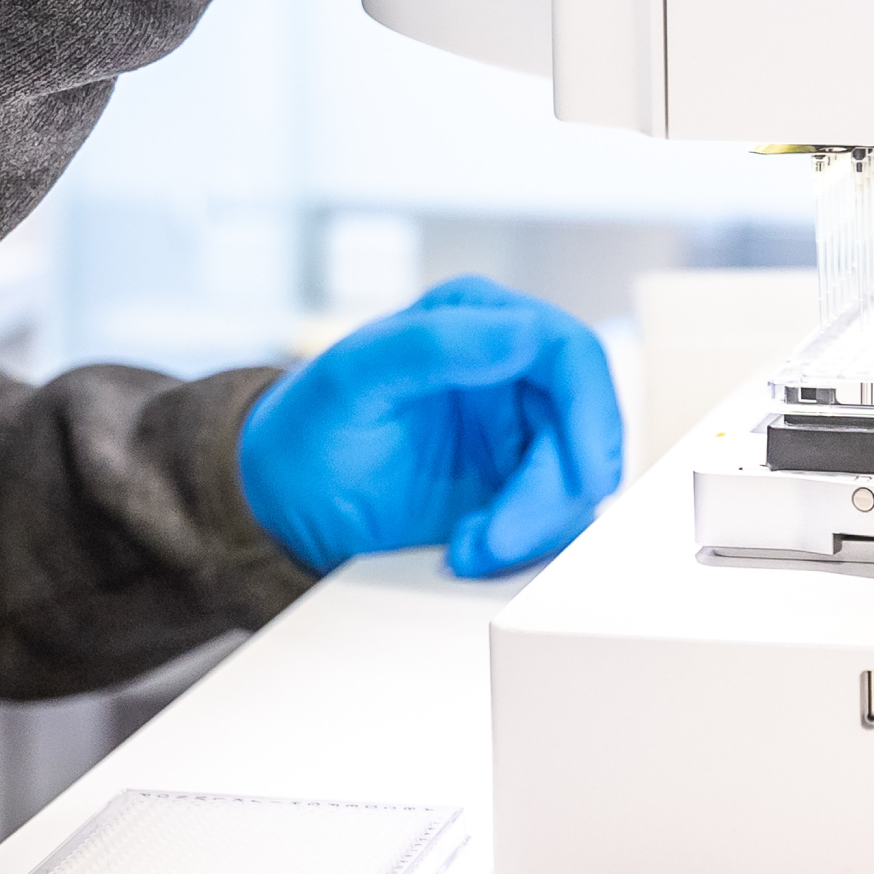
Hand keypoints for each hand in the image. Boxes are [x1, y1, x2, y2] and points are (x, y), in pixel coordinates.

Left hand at [235, 276, 624, 578]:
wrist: (281, 503)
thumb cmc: (307, 428)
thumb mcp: (353, 379)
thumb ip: (431, 346)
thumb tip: (522, 332)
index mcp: (477, 321)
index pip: (569, 353)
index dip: (593, 412)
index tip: (587, 477)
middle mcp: (510, 373)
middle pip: (584, 429)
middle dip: (552, 493)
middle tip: (496, 538)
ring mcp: (516, 437)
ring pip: (576, 483)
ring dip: (532, 528)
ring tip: (464, 548)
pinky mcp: (514, 493)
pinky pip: (553, 523)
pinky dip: (522, 549)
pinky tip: (467, 552)